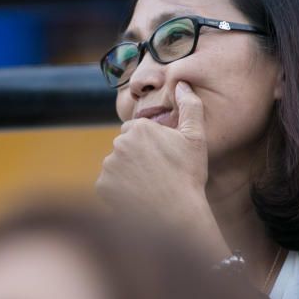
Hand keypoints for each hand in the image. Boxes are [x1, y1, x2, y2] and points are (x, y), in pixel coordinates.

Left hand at [97, 81, 212, 235]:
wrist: (176, 214)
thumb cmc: (188, 176)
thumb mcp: (195, 138)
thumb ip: (190, 106)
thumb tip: (181, 83)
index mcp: (139, 128)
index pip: (136, 130)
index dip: (150, 145)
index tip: (162, 159)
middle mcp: (119, 143)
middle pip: (124, 147)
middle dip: (135, 157)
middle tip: (156, 175)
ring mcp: (108, 165)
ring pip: (115, 166)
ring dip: (126, 174)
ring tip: (147, 187)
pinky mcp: (102, 186)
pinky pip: (108, 185)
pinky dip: (118, 191)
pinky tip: (136, 197)